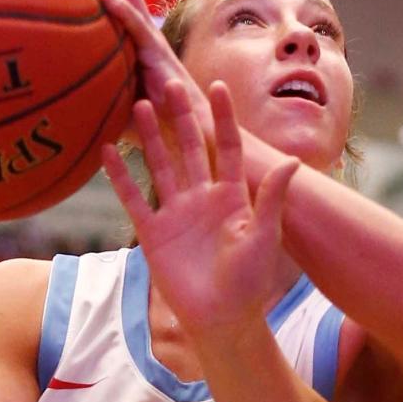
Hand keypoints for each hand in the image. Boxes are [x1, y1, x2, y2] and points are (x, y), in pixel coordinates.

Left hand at [76, 0, 210, 132]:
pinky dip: (123, 12)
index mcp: (136, 44)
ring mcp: (153, 44)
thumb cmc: (155, 126)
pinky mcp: (161, 58)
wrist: (190, 137)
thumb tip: (58, 103)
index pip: (116, 5)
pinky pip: (139, 30)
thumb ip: (95, 98)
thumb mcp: (116, 108)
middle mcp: (144, 37)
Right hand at [102, 79, 295, 337]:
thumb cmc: (249, 282)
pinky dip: (121, 176)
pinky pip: (134, 198)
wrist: (222, 318)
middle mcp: (202, 198)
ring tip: (140, 104)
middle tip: (170, 83)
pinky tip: (109, 151)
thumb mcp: (265, 235)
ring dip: (150, 137)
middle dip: (181, 117)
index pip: (227, 148)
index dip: (224, 119)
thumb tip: (293, 161)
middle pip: (189, 148)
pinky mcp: (154, 232)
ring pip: (161, 165)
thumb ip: (272, 197)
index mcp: (232, 196)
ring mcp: (176, 213)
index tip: (219, 87)